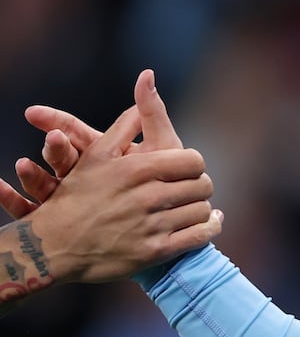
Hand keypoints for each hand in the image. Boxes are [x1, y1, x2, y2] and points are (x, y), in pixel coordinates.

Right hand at [0, 70, 180, 218]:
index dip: (56, 122)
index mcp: (101, 154)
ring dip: (33, 176)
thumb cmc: (164, 181)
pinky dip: (13, 203)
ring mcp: (73, 199)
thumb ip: (150, 115)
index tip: (32, 113)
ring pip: (48, 186)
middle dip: (54, 148)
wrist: (164, 223)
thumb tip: (148, 74)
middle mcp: (83, 174)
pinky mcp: (68, 222)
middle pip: (62, 158)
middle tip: (50, 139)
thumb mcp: (157, 145)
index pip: (74, 132)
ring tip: (23, 166)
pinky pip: (35, 213)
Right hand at [4, 70, 221, 283]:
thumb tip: (146, 84)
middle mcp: (147, 196)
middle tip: (192, 187)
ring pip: (202, 211)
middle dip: (199, 185)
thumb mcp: (96, 155)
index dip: (194, 164)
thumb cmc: (76, 196)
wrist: (52, 247)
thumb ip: (125, 124)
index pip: (193, 161)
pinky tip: (211, 223)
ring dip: (202, 208)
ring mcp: (151, 226)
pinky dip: (210, 229)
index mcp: (138, 169)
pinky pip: (199, 237)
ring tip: (195, 206)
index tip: (187, 169)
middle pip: (202, 185)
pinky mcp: (154, 252)